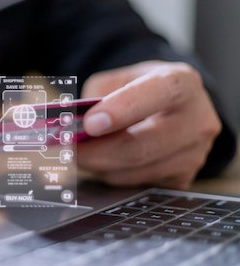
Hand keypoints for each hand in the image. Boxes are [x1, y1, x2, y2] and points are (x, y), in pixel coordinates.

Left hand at [78, 61, 220, 188]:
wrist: (168, 108)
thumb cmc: (136, 91)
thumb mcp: (115, 81)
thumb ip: (95, 99)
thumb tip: (72, 129)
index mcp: (183, 83)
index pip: (159, 94)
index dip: (123, 109)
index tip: (90, 123)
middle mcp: (197, 119)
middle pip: (143, 145)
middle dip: (97, 150)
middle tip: (68, 148)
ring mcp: (194, 154)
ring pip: (135, 170)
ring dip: (100, 165)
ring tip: (82, 152)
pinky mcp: (183, 179)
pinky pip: (137, 184)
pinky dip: (112, 175)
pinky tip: (104, 161)